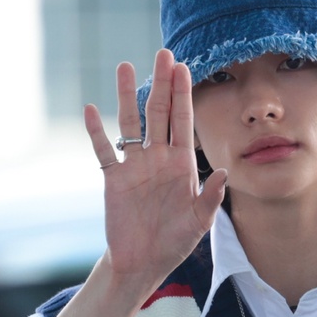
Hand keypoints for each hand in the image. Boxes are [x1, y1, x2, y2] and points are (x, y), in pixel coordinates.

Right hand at [85, 50, 226, 300]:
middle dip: (162, 84)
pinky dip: (96, 131)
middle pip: (159, 113)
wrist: (143, 262)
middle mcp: (158, 158)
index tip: (184, 67)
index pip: (184, 122)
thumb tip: (225, 173)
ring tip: (126, 67)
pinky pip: (104, 150)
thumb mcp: (198, 223)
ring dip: (128, 96)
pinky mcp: (114, 178)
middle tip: (163, 53)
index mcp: (182, 165)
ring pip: (130, 123)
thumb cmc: (174, 243)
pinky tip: (91, 110)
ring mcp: (135, 166)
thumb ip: (211, 198)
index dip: (184, 95)